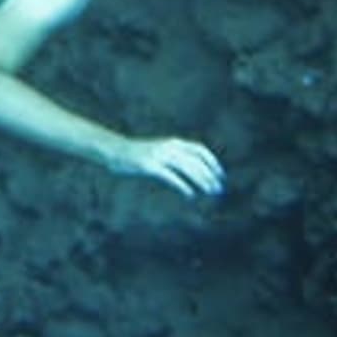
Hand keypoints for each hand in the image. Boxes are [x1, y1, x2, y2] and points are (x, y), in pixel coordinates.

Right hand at [107, 136, 224, 197]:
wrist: (115, 150)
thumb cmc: (138, 154)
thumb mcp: (160, 150)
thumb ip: (175, 156)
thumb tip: (194, 171)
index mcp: (173, 142)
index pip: (200, 150)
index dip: (213, 162)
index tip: (221, 175)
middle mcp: (169, 146)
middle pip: (196, 161)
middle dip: (210, 175)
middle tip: (218, 189)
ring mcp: (159, 155)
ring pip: (187, 168)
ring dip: (201, 181)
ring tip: (209, 192)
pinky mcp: (150, 166)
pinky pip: (171, 177)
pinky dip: (183, 186)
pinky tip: (190, 195)